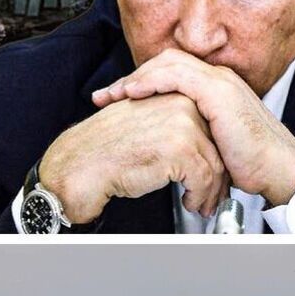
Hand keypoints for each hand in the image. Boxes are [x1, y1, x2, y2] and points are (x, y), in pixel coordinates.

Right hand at [39, 87, 225, 222]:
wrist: (78, 166)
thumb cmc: (100, 149)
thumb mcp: (138, 120)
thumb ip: (167, 119)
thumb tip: (196, 138)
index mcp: (172, 94)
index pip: (209, 125)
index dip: (211, 153)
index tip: (209, 171)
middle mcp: (181, 105)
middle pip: (216, 145)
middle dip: (215, 175)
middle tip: (210, 192)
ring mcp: (182, 126)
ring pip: (214, 164)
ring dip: (208, 190)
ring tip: (200, 202)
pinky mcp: (180, 151)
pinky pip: (203, 179)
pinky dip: (199, 196)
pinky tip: (188, 201)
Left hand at [90, 48, 294, 206]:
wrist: (275, 168)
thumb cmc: (247, 161)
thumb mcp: (207, 141)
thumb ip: (187, 130)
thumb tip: (158, 139)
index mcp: (212, 88)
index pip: (167, 72)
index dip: (136, 82)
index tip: (111, 99)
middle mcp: (216, 79)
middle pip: (163, 62)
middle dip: (129, 77)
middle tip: (103, 96)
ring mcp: (219, 83)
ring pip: (167, 64)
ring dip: (134, 78)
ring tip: (112, 95)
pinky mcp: (219, 93)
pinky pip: (178, 76)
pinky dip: (152, 81)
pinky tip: (133, 93)